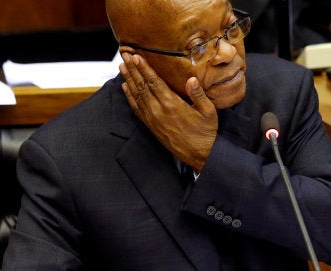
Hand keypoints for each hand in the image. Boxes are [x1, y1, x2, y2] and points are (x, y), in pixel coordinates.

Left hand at [119, 52, 217, 172]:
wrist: (199, 154)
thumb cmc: (205, 131)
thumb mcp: (208, 111)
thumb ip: (198, 94)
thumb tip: (192, 79)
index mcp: (172, 104)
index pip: (154, 82)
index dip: (144, 68)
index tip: (136, 56)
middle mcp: (159, 110)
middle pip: (142, 85)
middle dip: (133, 69)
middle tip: (126, 55)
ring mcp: (153, 119)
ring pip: (137, 95)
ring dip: (129, 79)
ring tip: (122, 66)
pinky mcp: (151, 126)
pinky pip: (137, 108)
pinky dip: (129, 96)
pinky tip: (125, 87)